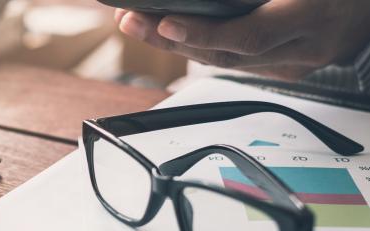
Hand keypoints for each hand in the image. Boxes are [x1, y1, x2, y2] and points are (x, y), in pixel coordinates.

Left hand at [115, 1, 369, 78]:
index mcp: (312, 16)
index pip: (251, 36)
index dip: (204, 33)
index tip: (164, 22)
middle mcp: (305, 46)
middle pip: (228, 54)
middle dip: (170, 40)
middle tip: (132, 21)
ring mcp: (297, 62)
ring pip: (227, 62)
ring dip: (176, 45)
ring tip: (138, 23)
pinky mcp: (288, 68)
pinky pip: (237, 61)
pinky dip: (202, 47)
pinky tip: (169, 33)